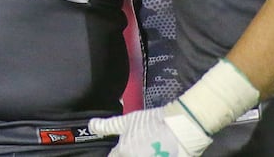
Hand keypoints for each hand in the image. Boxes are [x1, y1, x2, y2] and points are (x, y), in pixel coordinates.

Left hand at [88, 103, 212, 156]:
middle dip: (127, 154)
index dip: (116, 154)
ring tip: (147, 149)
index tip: (120, 150)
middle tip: (136, 147)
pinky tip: (155, 152)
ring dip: (139, 155)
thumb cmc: (153, 122)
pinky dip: (152, 156)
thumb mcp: (127, 121)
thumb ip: (108, 126)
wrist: (181, 126)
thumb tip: (91, 126)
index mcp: (123, 152)